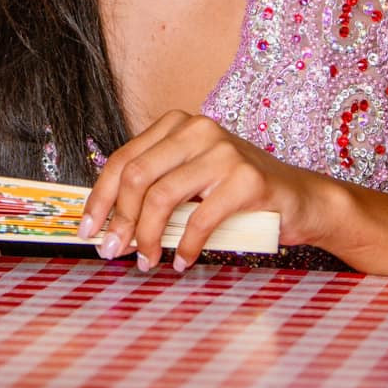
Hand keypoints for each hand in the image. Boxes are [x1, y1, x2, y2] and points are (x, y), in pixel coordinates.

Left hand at [78, 111, 325, 271]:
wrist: (300, 199)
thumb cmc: (238, 194)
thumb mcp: (191, 181)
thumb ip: (155, 191)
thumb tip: (107, 226)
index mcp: (177, 125)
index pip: (123, 159)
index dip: (100, 197)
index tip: (88, 228)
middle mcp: (198, 129)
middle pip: (137, 176)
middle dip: (118, 220)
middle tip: (113, 251)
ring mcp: (223, 152)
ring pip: (162, 197)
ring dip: (147, 238)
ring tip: (146, 262)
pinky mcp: (246, 179)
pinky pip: (200, 220)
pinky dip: (184, 247)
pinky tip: (180, 261)